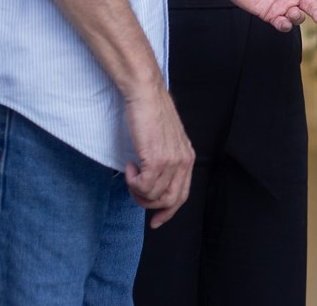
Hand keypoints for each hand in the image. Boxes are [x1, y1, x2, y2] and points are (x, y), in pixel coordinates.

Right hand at [123, 82, 193, 228]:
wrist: (146, 95)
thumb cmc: (150, 114)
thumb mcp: (164, 141)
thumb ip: (164, 161)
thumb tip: (153, 184)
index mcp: (187, 158)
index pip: (182, 195)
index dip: (168, 212)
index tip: (155, 221)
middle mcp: (183, 161)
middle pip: (170, 201)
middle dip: (148, 204)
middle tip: (134, 192)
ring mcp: (172, 161)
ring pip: (154, 196)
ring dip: (137, 191)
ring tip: (131, 172)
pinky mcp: (157, 158)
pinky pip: (144, 186)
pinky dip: (132, 181)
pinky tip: (129, 166)